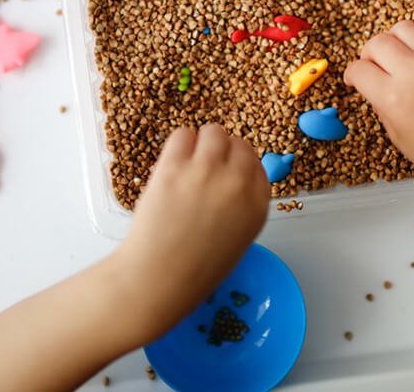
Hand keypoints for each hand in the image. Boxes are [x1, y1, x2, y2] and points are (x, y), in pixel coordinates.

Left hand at [112, 124, 269, 342]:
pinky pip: (183, 134)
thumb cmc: (194, 271)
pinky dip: (180, 143)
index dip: (240, 166)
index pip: (257, 165)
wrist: (156, 281)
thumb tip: (231, 180)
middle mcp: (236, 183)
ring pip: (213, 132)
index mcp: (256, 205)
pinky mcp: (173, 166)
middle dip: (224, 153)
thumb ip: (242, 206)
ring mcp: (205, 171)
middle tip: (207, 167)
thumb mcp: (236, 240)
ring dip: (204, 143)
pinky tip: (174, 161)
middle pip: (238, 145)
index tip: (228, 172)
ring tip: (190, 161)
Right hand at [344, 21, 413, 233]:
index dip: (352, 75)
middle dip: (368, 55)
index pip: (359, 69)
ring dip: (392, 41)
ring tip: (395, 57)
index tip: (355, 78)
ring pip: (401, 29)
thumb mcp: (399, 137)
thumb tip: (374, 87)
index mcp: (393, 97)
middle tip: (373, 67)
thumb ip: (382, 105)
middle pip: (376, 43)